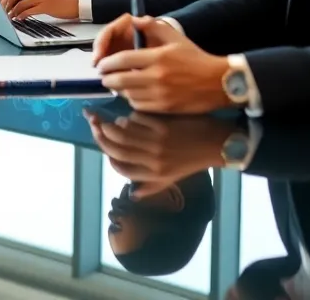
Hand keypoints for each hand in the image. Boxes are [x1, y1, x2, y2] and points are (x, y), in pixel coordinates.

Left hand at [0, 0, 79, 20]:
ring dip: (13, 12)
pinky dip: (22, 16)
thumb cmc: (60, 1)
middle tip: (4, 13)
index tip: (3, 7)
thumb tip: (18, 4)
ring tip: (11, 18)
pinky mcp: (46, 6)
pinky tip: (20, 19)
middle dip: (7, 5)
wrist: (75, 2)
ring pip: (20, 3)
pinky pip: (29, 10)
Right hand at [85, 111, 236, 197]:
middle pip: (116, 149)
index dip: (108, 156)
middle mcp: (152, 160)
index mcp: (153, 175)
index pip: (121, 168)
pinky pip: (138, 121)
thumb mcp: (172, 180)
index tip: (102, 145)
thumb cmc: (194, 161)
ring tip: (105, 118)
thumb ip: (151, 186)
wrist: (216, 144)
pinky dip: (130, 117)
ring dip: (111, 125)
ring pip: (123, 133)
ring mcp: (157, 143)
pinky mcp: (163, 127)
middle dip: (100, 136)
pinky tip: (128, 114)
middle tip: (93, 123)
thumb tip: (132, 194)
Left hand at [96, 15, 232, 113]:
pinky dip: (132, 100)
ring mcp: (160, 94)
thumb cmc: (196, 59)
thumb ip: (154, 27)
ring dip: (119, 90)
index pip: (123, 59)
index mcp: (158, 57)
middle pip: (120, 80)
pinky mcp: (164, 108)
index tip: (101, 65)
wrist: (219, 82)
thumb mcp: (176, 38)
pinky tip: (134, 94)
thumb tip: (135, 20)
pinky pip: (139, 105)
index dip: (107, 63)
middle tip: (104, 77)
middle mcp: (157, 77)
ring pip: (128, 94)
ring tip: (118, 84)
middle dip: (107, 78)